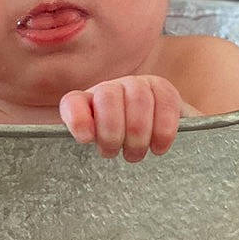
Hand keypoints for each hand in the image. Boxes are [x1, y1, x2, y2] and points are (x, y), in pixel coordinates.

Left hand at [59, 75, 186, 160]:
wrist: (152, 135)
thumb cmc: (119, 147)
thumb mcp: (96, 150)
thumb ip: (85, 144)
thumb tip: (81, 147)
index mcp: (85, 104)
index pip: (73, 103)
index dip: (78, 119)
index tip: (86, 139)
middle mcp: (110, 89)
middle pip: (107, 98)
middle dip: (112, 132)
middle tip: (116, 153)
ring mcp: (138, 86)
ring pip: (138, 98)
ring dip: (138, 133)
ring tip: (136, 153)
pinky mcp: (163, 90)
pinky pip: (165, 101)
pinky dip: (163, 129)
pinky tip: (158, 147)